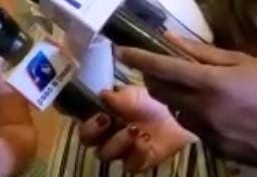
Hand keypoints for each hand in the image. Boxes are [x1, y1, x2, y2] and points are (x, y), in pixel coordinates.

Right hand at [78, 86, 194, 171]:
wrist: (176, 116)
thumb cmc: (149, 102)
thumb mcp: (133, 93)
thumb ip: (116, 96)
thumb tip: (102, 95)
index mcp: (100, 115)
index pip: (80, 118)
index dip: (81, 118)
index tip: (95, 110)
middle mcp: (105, 134)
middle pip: (86, 139)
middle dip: (92, 130)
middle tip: (106, 119)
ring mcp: (120, 150)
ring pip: (105, 153)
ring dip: (117, 141)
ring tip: (133, 130)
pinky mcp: (137, 162)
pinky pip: (129, 164)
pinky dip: (136, 152)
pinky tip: (145, 141)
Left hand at [117, 34, 256, 162]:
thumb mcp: (244, 62)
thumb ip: (203, 53)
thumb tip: (169, 38)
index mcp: (211, 84)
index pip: (162, 68)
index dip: (139, 59)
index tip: (122, 51)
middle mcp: (204, 110)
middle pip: (163, 92)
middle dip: (154, 78)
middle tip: (158, 67)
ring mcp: (210, 134)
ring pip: (176, 113)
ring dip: (174, 99)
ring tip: (190, 88)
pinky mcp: (219, 151)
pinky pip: (195, 130)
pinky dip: (194, 116)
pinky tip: (212, 110)